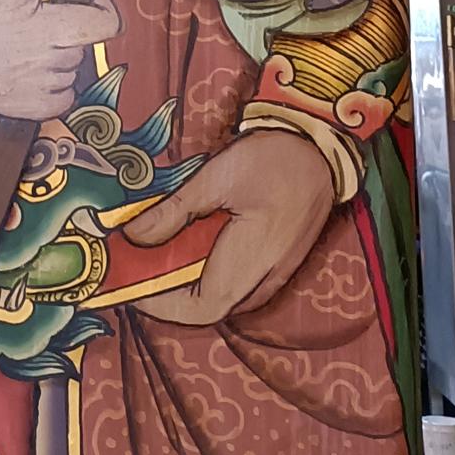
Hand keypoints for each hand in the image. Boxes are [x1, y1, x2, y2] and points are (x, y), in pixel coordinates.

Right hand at [0, 0, 118, 120]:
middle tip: (47, 13)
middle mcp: (49, 64)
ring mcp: (37, 90)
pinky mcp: (24, 109)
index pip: (106, 24)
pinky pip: (61, 100)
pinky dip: (56, 85)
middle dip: (74, 25)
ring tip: (33, 38)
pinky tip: (36, 68)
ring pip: (72, 69)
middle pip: (86, 44)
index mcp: (50, 29)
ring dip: (63, 54)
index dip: (103, 5)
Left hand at [124, 129, 335, 322]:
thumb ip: (174, 212)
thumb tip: (132, 236)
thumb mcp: (216, 177)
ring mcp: (277, 273)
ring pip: (226, 297)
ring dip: (190, 285)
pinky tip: (196, 250)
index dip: (162, 304)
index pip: (201, 307)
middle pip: (211, 306)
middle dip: (170, 293)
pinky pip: (241, 285)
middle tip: (140, 267)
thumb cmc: (272, 158)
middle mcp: (266, 278)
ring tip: (161, 257)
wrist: (322, 146)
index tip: (133, 282)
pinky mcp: (281, 262)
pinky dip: (211, 276)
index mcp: (251, 262)